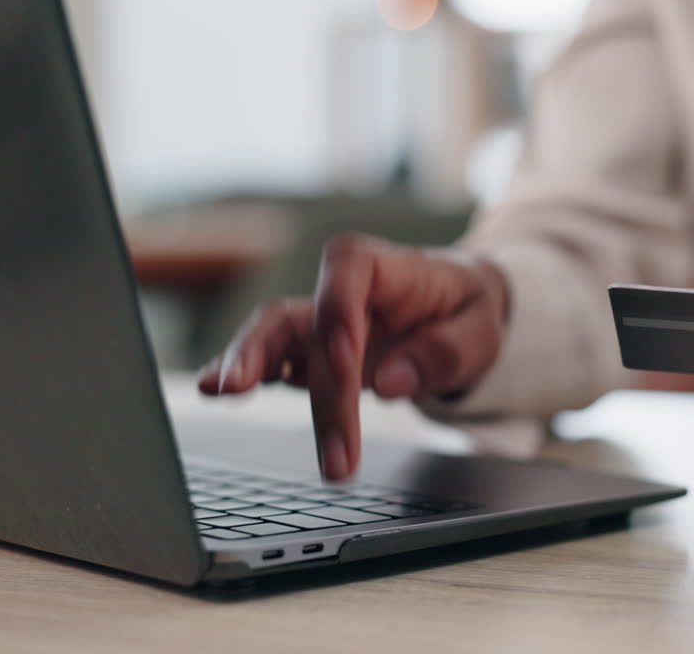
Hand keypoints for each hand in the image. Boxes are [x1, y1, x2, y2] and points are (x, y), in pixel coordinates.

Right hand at [197, 235, 508, 480]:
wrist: (459, 312)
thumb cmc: (467, 312)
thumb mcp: (481, 330)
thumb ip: (443, 352)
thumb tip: (390, 382)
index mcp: (387, 267)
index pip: (349, 270)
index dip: (340, 312)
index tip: (348, 362)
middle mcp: (342, 291)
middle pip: (305, 317)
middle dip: (294, 369)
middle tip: (298, 426)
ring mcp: (320, 324)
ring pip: (272, 335)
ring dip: (248, 365)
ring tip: (222, 391)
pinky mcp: (310, 356)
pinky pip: (271, 362)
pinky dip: (241, 375)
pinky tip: (212, 391)